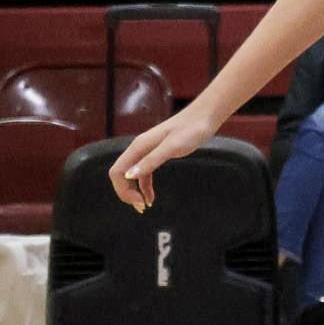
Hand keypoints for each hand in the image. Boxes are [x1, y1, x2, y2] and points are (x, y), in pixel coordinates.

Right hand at [107, 106, 221, 211]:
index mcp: (138, 147)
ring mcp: (148, 151)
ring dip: (135, 192)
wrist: (205, 116)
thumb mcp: (172, 147)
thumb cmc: (191, 129)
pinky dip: (145, 186)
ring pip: (132, 176)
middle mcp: (139, 149)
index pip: (117, 172)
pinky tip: (150, 197)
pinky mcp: (157, 153)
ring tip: (144, 206)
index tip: (138, 201)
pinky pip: (144, 173)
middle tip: (141, 208)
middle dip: (126, 193)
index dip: (122, 189)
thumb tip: (129, 176)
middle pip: (121, 175)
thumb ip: (151, 160)